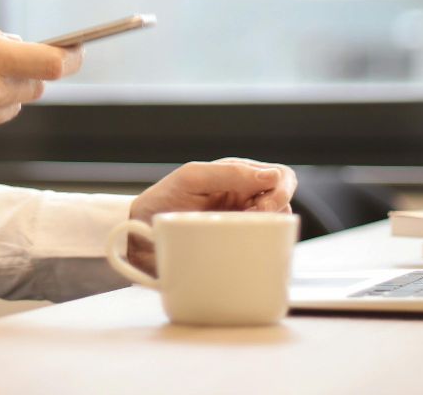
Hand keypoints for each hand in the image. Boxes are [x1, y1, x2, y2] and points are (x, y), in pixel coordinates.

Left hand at [124, 158, 296, 274]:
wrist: (138, 235)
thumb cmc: (162, 201)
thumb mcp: (192, 179)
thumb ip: (229, 173)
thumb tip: (272, 177)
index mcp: (238, 176)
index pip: (280, 176)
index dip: (280, 189)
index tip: (262, 205)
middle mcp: (245, 198)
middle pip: (284, 200)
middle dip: (278, 209)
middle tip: (254, 218)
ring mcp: (242, 224)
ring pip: (277, 225)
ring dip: (268, 228)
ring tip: (241, 232)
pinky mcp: (237, 247)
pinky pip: (262, 247)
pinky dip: (262, 249)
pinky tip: (244, 249)